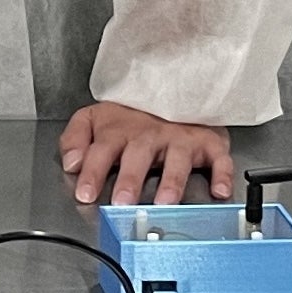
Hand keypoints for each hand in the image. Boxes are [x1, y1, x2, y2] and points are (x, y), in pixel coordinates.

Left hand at [59, 102, 233, 205]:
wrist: (173, 90)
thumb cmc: (132, 115)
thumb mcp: (94, 119)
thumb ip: (75, 140)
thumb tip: (70, 163)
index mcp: (119, 131)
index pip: (101, 151)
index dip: (92, 172)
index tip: (85, 193)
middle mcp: (149, 135)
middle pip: (138, 156)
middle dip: (130, 179)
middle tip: (123, 202)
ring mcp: (180, 139)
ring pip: (177, 160)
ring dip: (172, 181)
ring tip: (165, 201)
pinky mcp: (208, 143)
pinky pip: (218, 159)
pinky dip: (221, 174)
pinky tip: (219, 191)